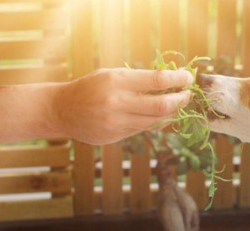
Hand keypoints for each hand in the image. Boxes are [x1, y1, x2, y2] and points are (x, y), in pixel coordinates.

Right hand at [52, 68, 192, 144]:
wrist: (61, 110)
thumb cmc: (90, 88)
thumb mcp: (110, 75)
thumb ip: (136, 80)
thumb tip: (169, 84)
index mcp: (117, 81)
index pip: (157, 80)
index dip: (178, 79)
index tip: (188, 78)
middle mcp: (118, 102)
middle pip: (162, 105)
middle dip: (181, 100)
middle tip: (188, 95)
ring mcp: (117, 122)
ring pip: (156, 121)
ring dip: (172, 113)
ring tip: (178, 106)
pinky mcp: (116, 136)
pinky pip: (143, 129)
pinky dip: (156, 122)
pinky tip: (162, 116)